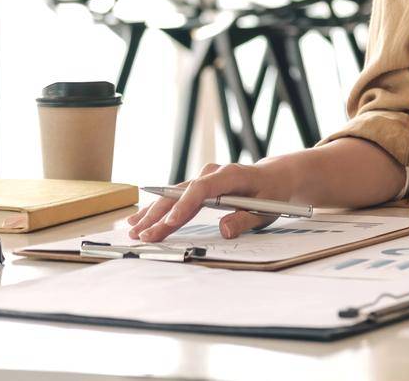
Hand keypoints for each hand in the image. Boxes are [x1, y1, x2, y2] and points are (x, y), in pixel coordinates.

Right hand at [126, 159, 296, 242]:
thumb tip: (224, 230)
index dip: (184, 205)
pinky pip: (175, 198)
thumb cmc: (271, 194)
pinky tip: (140, 219)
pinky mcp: (199, 186)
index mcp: (231, 175)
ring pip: (173, 196)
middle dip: (161, 215)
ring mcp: (204, 178)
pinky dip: (158, 210)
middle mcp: (213, 173)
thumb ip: (244, 220)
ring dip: (153, 213)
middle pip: (181, 194)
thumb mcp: (265, 210)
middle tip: (143, 235)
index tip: (170, 223)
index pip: (203, 189)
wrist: (275, 177)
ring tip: (133, 229)